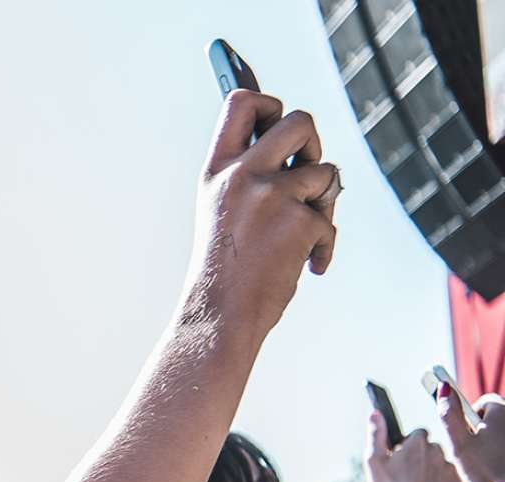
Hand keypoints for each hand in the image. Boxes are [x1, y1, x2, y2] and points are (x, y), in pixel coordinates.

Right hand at [186, 90, 339, 335]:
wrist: (220, 314)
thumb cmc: (224, 267)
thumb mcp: (221, 209)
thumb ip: (248, 174)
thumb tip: (295, 144)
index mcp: (216, 171)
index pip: (241, 103)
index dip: (268, 102)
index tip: (275, 120)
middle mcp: (241, 175)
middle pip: (298, 120)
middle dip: (312, 142)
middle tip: (304, 169)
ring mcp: (271, 196)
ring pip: (325, 170)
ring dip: (324, 198)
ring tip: (304, 228)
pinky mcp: (299, 221)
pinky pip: (329, 217)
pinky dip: (324, 242)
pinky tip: (309, 263)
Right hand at [366, 417, 460, 481]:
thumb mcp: (374, 460)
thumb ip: (376, 435)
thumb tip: (375, 413)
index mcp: (416, 441)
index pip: (417, 433)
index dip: (408, 445)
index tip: (401, 457)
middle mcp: (436, 449)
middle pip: (430, 446)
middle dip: (422, 455)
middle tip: (409, 472)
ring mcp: (448, 465)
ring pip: (441, 460)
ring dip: (432, 467)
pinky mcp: (455, 481)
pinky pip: (449, 475)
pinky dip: (441, 480)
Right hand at [438, 382, 504, 481]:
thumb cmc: (484, 472)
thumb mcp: (459, 443)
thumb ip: (450, 415)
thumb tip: (443, 388)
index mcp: (501, 412)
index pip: (485, 402)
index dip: (471, 416)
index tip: (465, 435)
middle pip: (495, 417)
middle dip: (482, 430)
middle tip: (474, 452)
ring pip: (500, 432)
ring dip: (492, 442)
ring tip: (486, 462)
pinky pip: (504, 445)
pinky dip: (499, 453)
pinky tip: (496, 468)